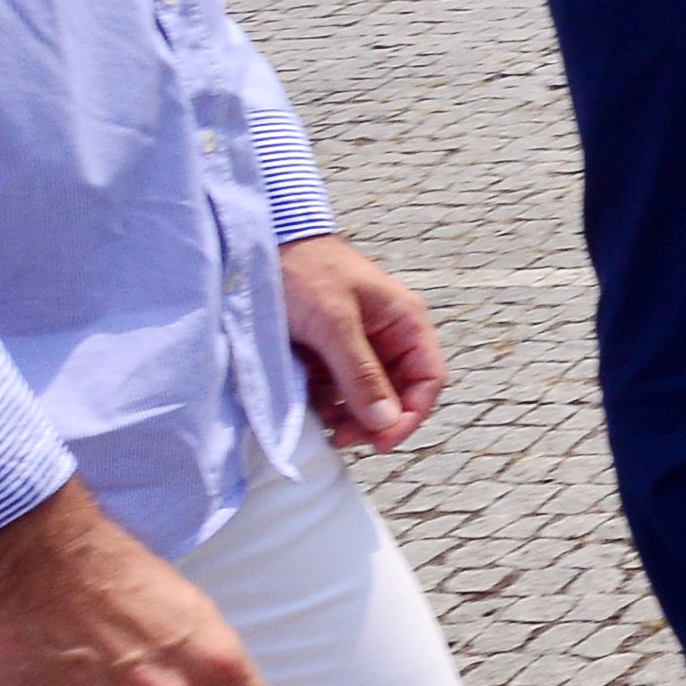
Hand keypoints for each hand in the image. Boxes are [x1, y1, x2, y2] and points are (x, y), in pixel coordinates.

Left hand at [278, 233, 445, 451]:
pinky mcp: (326, 352)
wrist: (258, 244)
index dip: (410, 415)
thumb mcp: (334, 323)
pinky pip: (335, 389)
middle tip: (343, 437)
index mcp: (404, 322)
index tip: (381, 441)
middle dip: (374, 419)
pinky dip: (324, 402)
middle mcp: (386, 336)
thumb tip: (386, 422)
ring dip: (347, 414)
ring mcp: (355, 345)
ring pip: (364, 396)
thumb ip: (361, 373)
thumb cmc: (304, 272)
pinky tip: (307, 402)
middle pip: (397, 393)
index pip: (427, 380)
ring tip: (321, 421)